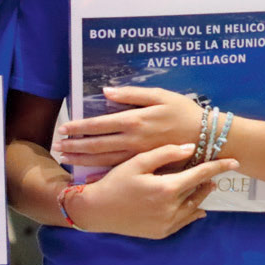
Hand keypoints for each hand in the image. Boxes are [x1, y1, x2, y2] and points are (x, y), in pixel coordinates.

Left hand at [57, 86, 203, 167]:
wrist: (206, 137)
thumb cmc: (184, 112)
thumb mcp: (160, 95)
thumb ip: (131, 94)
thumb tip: (106, 91)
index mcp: (134, 120)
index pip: (99, 125)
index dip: (79, 127)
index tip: (64, 128)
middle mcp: (132, 140)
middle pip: (97, 145)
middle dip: (75, 146)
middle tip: (58, 147)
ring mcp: (138, 156)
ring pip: (104, 159)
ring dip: (83, 159)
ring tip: (66, 158)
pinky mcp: (145, 165)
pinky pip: (118, 169)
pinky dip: (100, 171)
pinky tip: (88, 173)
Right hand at [70, 144, 237, 238]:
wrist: (96, 211)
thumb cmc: (115, 182)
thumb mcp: (138, 162)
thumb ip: (165, 153)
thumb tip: (190, 148)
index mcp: (167, 189)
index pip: (200, 174)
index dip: (218, 166)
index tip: (235, 161)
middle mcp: (171, 209)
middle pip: (199, 191)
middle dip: (209, 179)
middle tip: (216, 170)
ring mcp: (167, 223)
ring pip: (194, 207)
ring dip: (201, 195)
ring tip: (205, 184)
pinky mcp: (161, 233)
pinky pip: (184, 222)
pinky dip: (192, 213)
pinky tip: (196, 207)